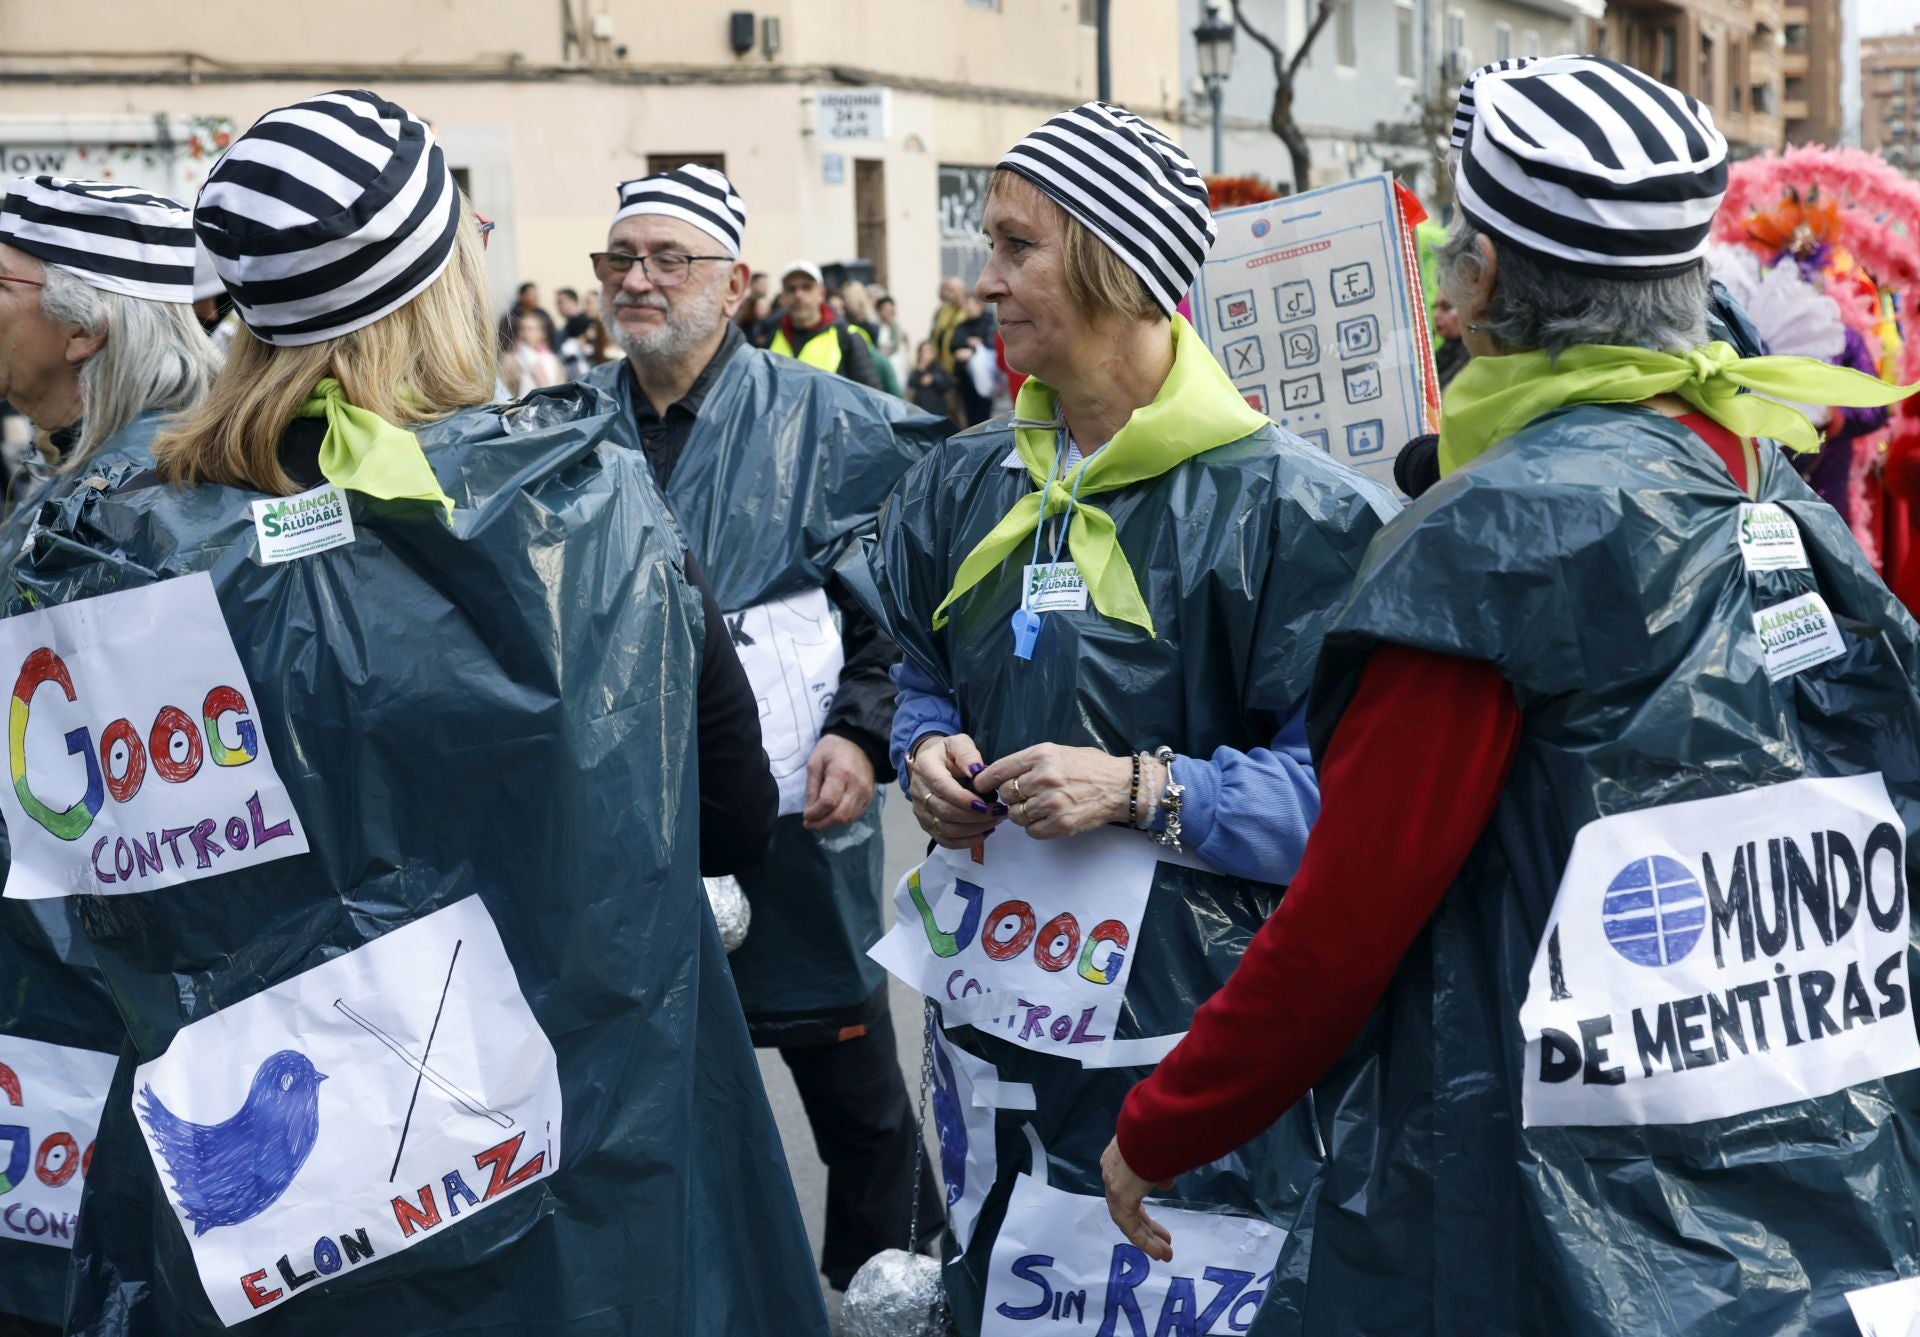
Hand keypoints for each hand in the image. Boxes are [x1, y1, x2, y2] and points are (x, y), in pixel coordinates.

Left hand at [803, 734, 874, 831]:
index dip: (815, 813)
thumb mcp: (815, 763)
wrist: (859, 744)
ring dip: (831, 824)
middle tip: (809, 824)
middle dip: (822, 824)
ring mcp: (866, 793)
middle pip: (840, 815)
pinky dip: (841, 820)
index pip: (829, 802)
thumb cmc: (832, 750)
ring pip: (848, 818)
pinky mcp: (869, 798)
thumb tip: (810, 811)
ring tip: (818, 822)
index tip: (805, 816)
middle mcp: (857, 786)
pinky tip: (830, 816)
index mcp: (841, 773)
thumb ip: (811, 787)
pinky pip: (855, 815)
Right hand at [907, 733, 1006, 849]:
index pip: (942, 787)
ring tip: (994, 821)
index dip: (964, 799)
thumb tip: (978, 773)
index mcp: (925, 767)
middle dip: (974, 816)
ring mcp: (920, 810)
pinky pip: (944, 840)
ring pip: (945, 829)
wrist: (931, 763)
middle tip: (998, 813)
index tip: (986, 804)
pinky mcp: (926, 824)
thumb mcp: (959, 743)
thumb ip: (968, 755)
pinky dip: (965, 841)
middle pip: (944, 812)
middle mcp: (919, 790)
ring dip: (973, 829)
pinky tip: (984, 833)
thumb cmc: (948, 753)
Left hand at [973, 744, 1132, 839]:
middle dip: (1011, 797)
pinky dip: (1035, 827)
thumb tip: (1000, 775)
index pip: (1000, 769)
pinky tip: (1047, 818)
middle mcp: (1044, 778)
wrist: (1120, 786)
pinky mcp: (1061, 824)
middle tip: (1025, 796)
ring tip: (1039, 807)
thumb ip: (1030, 762)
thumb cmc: (1089, 767)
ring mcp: (1052, 803)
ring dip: (1022, 814)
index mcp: (1042, 756)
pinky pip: (1031, 831)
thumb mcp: (1058, 752)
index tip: (979, 786)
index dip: (985, 780)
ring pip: (1016, 815)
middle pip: (1006, 794)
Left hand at [1101, 1137, 1172, 1262]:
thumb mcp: (1161, 1152)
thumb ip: (1161, 1170)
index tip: (1155, 1215)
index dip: (1142, 1200)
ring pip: (1128, 1219)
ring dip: (1147, 1238)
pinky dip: (1143, 1240)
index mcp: (1119, 1157)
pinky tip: (1157, 1252)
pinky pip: (1130, 1224)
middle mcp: (1112, 1171)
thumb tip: (1165, 1183)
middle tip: (1164, 1240)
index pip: (1128, 1186)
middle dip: (1147, 1225)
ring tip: (1164, 1254)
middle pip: (1128, 1206)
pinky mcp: (1121, 1196)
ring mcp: (1114, 1184)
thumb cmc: (1159, 1133)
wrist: (1151, 1126)